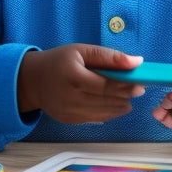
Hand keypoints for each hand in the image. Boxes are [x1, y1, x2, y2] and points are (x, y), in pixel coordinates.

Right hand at [17, 44, 143, 124]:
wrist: (32, 81)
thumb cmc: (59, 61)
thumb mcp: (81, 50)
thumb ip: (108, 56)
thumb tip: (137, 61)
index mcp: (73, 76)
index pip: (106, 85)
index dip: (126, 85)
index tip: (140, 82)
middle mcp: (71, 97)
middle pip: (107, 100)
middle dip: (126, 96)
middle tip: (139, 89)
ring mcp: (70, 112)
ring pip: (104, 112)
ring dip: (121, 106)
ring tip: (128, 97)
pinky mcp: (70, 121)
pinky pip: (96, 118)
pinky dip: (110, 112)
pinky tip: (116, 105)